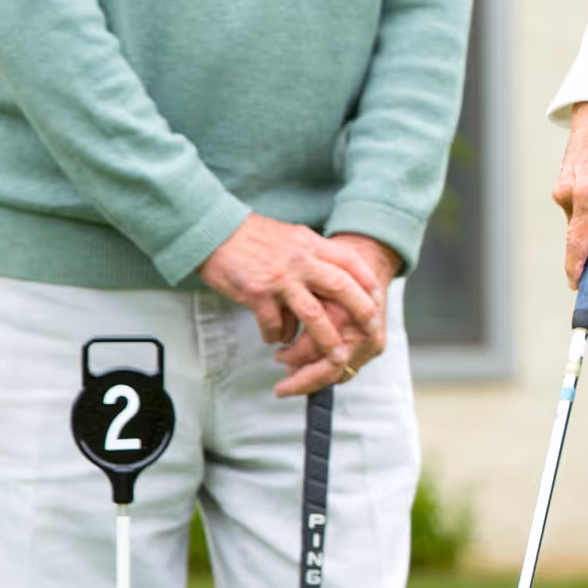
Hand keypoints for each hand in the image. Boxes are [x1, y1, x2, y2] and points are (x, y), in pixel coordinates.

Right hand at [199, 214, 387, 398]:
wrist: (210, 231)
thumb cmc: (249, 236)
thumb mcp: (288, 236)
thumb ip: (311, 253)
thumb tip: (332, 277)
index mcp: (308, 243)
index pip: (348, 260)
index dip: (366, 279)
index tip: (377, 296)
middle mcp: (298, 259)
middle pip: (340, 287)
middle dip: (361, 311)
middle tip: (371, 329)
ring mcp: (278, 278)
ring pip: (314, 315)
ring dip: (328, 340)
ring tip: (336, 356)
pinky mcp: (257, 294)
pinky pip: (276, 325)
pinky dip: (279, 337)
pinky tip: (276, 340)